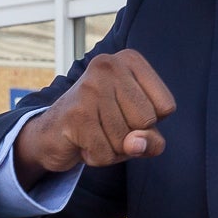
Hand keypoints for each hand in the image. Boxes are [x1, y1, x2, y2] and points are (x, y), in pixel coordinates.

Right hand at [12, 49, 176, 185]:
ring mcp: (90, 88)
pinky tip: (83, 143)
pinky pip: (105, 153)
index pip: (166, 107)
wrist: (50, 134)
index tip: (124, 113)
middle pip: (147, 121)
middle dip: (130, 136)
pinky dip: (97, 158)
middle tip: (106, 125)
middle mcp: (109, 65)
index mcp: (130, 60)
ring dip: (112, 149)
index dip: (149, 123)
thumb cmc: (102, 126)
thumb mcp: (137, 129)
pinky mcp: (75, 114)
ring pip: (125, 140)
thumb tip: (135, 143)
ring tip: (94, 133)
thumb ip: (152, 139)